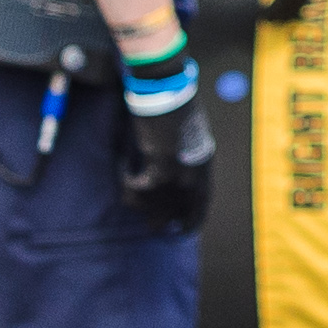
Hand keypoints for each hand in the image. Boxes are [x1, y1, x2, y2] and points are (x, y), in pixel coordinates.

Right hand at [115, 87, 216, 230]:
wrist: (168, 96)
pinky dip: (127, 179)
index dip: (190, 223)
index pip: (201, 209)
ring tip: (130, 187)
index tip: (179, 231)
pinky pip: (136, 189)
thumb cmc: (176, 110)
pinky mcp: (157, 171)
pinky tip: (123, 168)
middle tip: (150, 226)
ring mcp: (177, 177)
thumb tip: (175, 182)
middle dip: (161, 223)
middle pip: (176, 215)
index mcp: (204, 170)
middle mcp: (194, 178)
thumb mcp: (190, 138)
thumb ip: (186, 161)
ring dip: (138, 199)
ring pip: (152, 206)